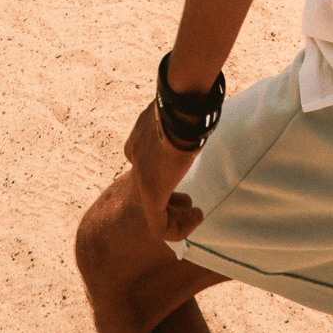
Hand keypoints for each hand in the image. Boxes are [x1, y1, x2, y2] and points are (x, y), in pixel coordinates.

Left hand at [123, 102, 204, 243]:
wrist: (181, 110)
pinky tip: (197, 219)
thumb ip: (180, 114)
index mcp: (140, 139)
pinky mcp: (152, 193)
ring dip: (173, 216)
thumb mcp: (179, 109)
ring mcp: (141, 177)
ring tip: (195, 213)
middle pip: (142, 189)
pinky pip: (158, 225)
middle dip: (167, 199)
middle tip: (188, 201)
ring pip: (149, 208)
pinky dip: (177, 229)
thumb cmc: (186, 103)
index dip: (163, 175)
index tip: (183, 170)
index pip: (141, 163)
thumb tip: (195, 105)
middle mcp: (136, 159)